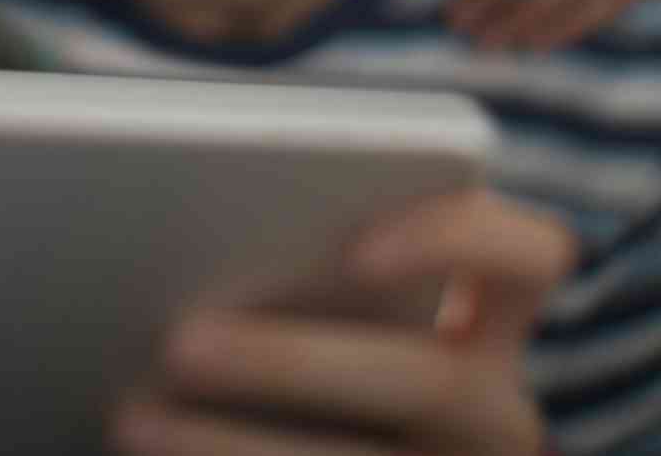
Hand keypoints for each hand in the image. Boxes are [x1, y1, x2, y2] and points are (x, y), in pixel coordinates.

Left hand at [110, 190, 572, 454]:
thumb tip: (189, 226)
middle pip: (424, 380)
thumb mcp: (331, 306)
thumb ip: (301, 264)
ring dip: (232, 445)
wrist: (356, 443)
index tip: (355, 250)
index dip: (455, 240)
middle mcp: (492, 414)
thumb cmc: (317, 345)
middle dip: (294, 358)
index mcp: (492, 325)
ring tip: (131, 417)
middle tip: (179, 338)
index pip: (528, 256)